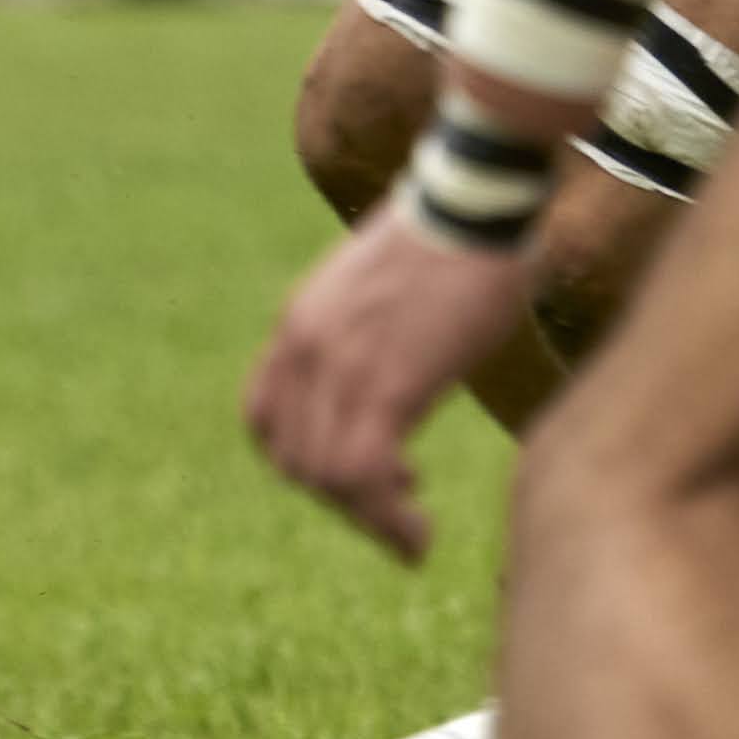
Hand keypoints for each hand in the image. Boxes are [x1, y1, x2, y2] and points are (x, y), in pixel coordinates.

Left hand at [245, 188, 558, 563]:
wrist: (474, 200)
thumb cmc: (454, 241)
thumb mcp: (384, 291)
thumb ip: (366, 332)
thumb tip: (395, 362)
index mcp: (300, 323)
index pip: (264, 419)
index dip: (300, 461)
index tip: (353, 477)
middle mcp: (304, 346)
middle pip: (292, 459)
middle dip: (340, 500)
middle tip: (392, 514)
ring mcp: (339, 365)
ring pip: (325, 477)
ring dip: (367, 520)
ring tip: (409, 537)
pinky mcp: (385, 384)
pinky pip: (362, 476)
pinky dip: (386, 521)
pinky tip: (418, 538)